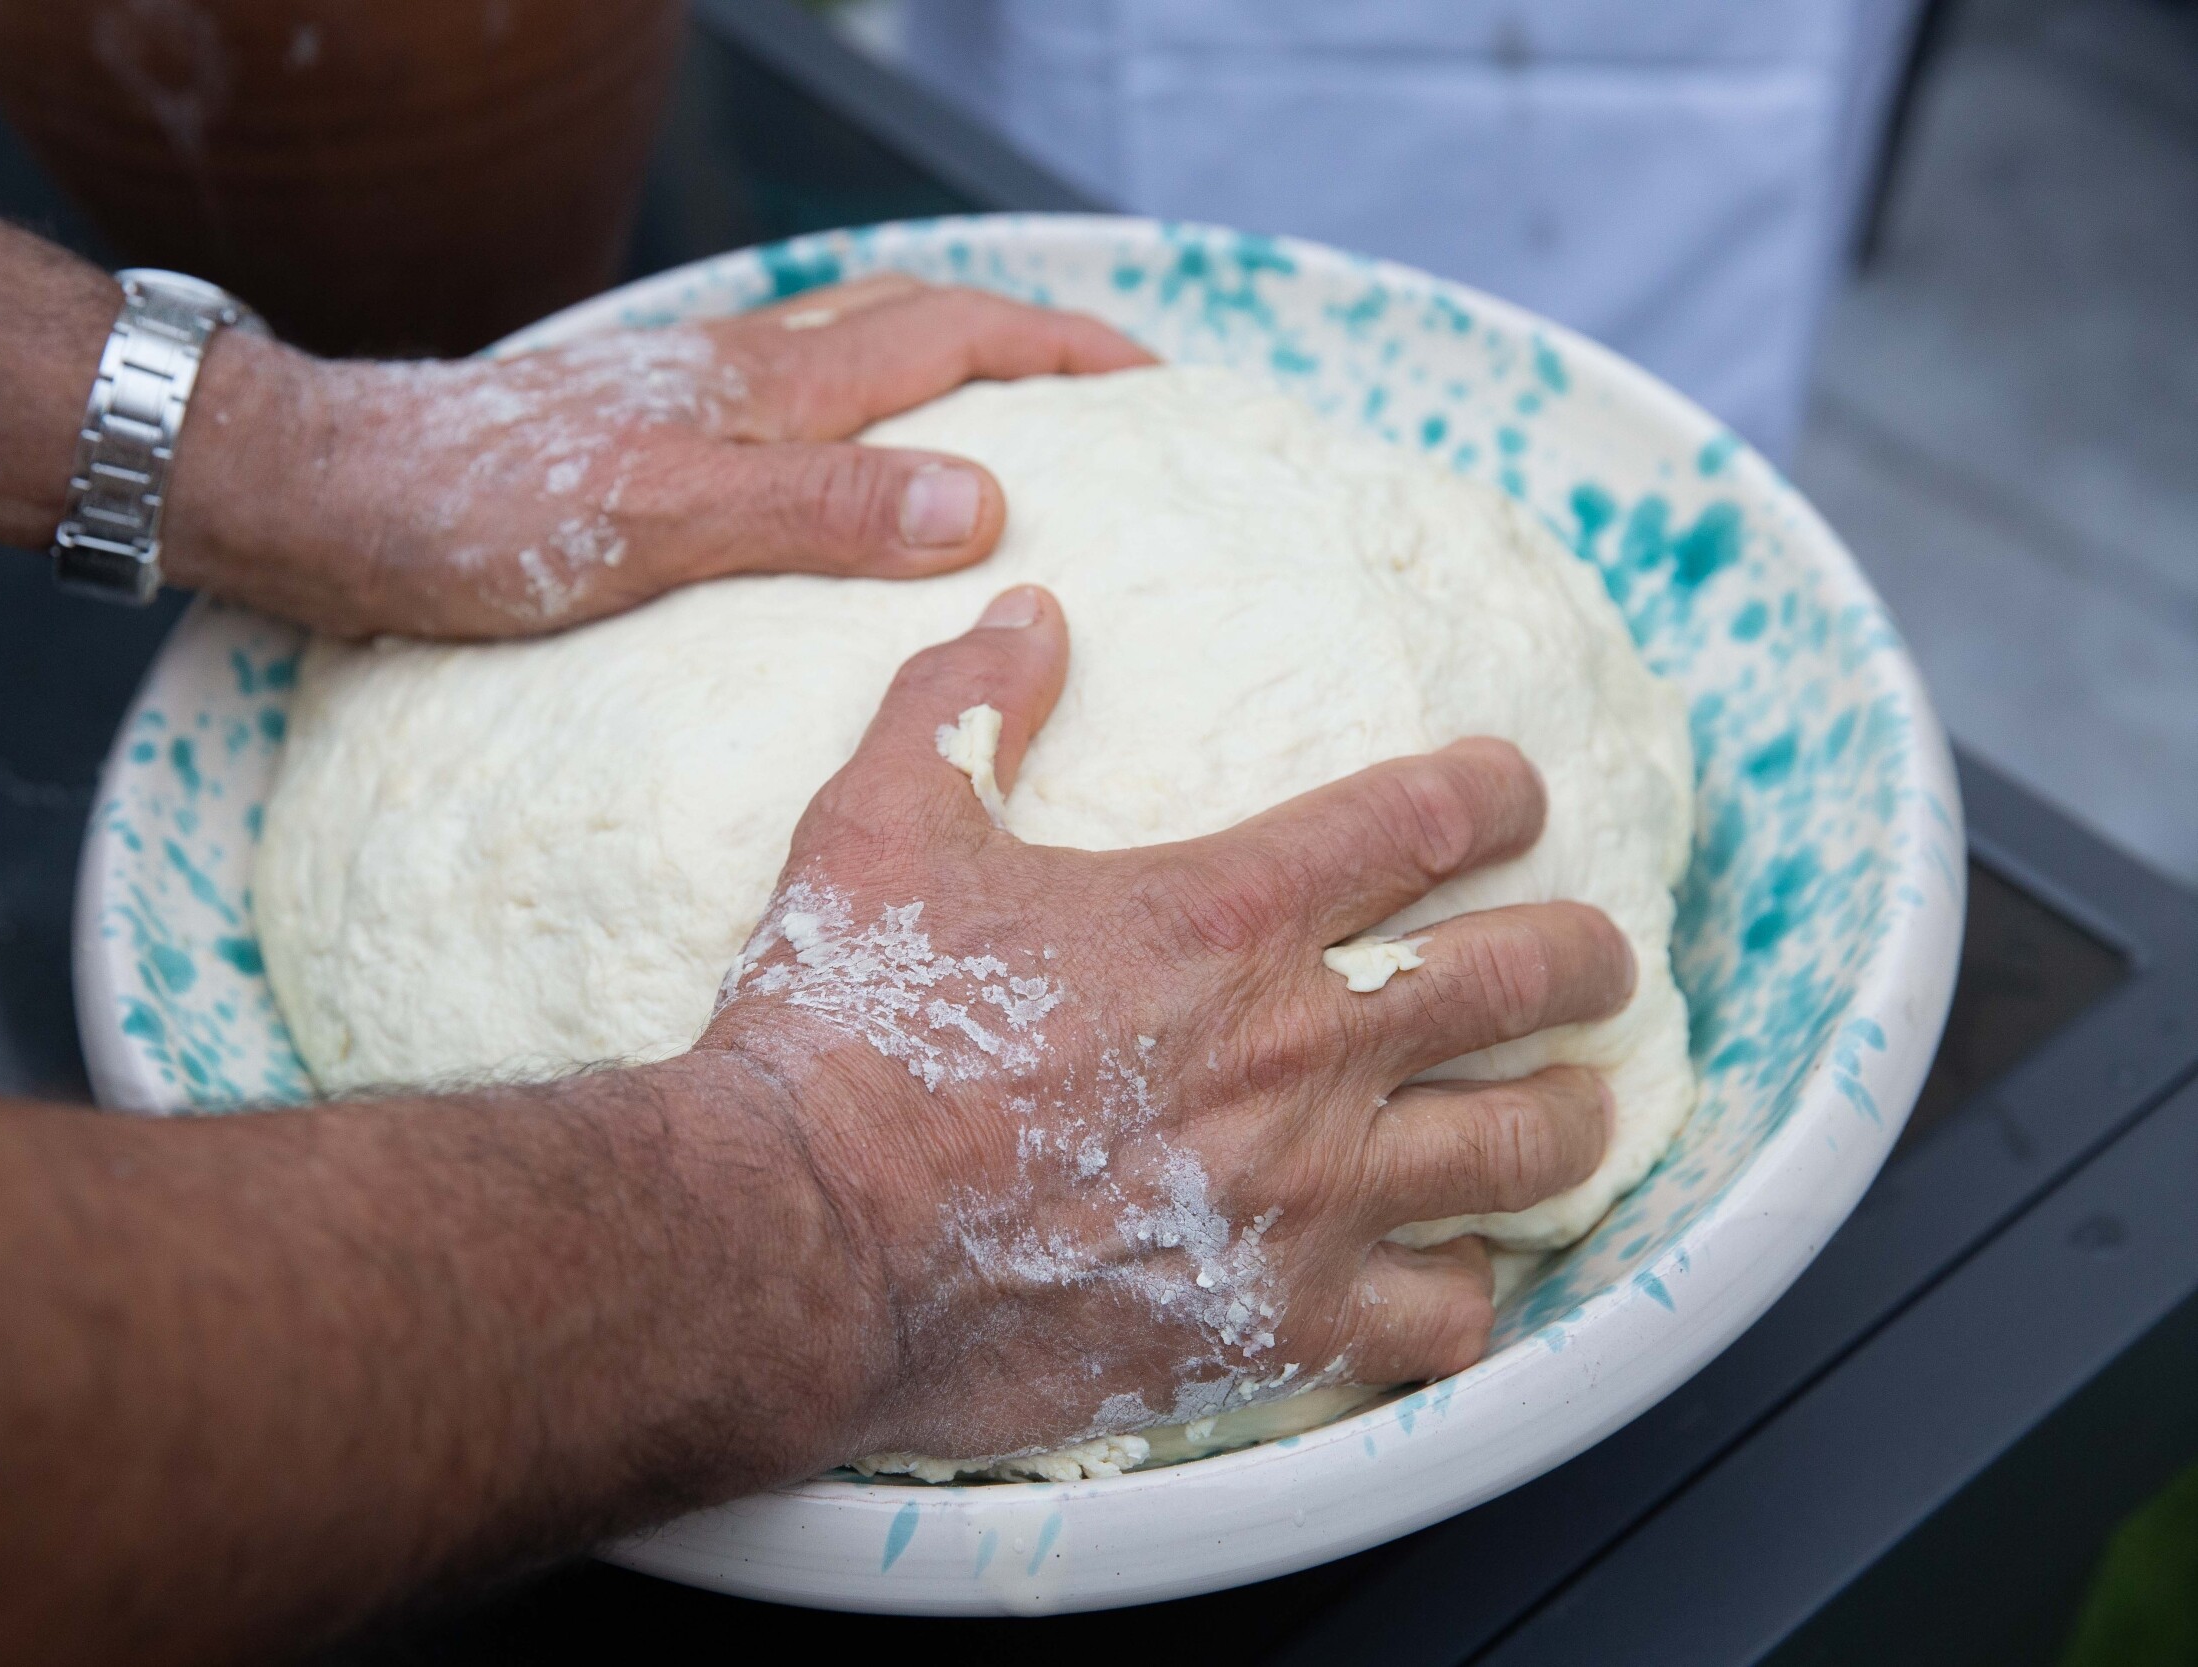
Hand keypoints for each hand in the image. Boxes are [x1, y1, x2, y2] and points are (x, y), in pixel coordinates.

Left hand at [165, 276, 1152, 637]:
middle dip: (1025, 344)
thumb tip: (982, 499)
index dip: (1061, 348)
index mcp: (763, 386)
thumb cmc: (471, 519)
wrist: (318, 498)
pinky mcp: (635, 439)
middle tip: (1111, 391)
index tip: (1160, 376)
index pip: (952, 336)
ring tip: (1009, 424)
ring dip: (946, 370)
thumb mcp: (652, 526)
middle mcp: (735, 374)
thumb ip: (814, 509)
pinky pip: (791, 412)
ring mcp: (684, 401)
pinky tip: (841, 481)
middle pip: (914, 324)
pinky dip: (861, 420)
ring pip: (851, 358)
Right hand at [701, 586, 1635, 1463]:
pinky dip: (1467, 1291)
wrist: (802, 1238)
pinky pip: (1447, 1318)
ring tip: (1570, 1108)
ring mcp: (1304, 1195)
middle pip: (1528, 978)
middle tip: (1592, 958)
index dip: (1500, 790)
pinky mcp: (1278, 1322)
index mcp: (1223, 912)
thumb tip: (1028, 607)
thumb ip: (965, 707)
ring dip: (1567, 1117)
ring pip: (1524, 1149)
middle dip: (1586, 955)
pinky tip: (1448, 1271)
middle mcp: (1299, 1049)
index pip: (1430, 817)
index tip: (1515, 792)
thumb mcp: (879, 829)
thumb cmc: (840, 1034)